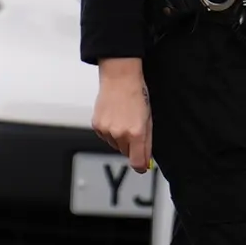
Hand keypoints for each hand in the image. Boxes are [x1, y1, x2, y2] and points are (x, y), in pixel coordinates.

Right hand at [93, 57, 152, 172]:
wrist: (120, 78)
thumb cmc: (136, 94)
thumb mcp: (148, 119)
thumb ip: (147, 143)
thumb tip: (145, 161)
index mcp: (136, 133)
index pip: (137, 162)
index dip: (141, 166)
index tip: (142, 165)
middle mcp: (120, 134)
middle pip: (126, 152)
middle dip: (131, 145)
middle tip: (134, 126)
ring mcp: (106, 130)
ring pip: (115, 145)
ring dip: (120, 137)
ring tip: (123, 118)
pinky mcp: (97, 126)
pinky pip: (105, 137)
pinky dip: (110, 131)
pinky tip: (114, 117)